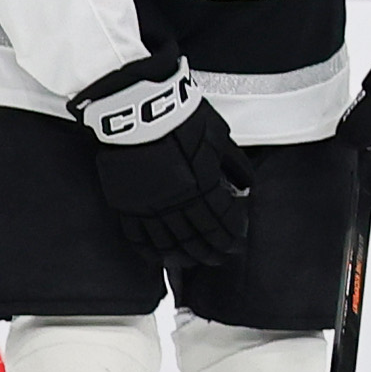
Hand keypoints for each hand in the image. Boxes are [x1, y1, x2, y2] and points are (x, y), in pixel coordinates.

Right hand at [72, 54, 252, 271]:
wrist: (137, 109)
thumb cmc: (182, 119)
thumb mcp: (220, 138)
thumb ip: (235, 165)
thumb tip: (246, 186)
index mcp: (203, 187)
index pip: (222, 223)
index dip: (232, 237)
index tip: (237, 243)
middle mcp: (176, 203)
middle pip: (197, 238)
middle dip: (211, 252)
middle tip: (219, 259)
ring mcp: (148, 205)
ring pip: (168, 242)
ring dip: (183, 257)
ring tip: (192, 262)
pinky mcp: (124, 202)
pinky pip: (136, 236)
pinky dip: (149, 251)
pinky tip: (158, 258)